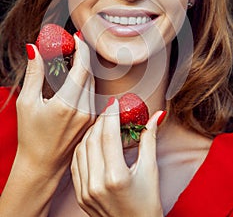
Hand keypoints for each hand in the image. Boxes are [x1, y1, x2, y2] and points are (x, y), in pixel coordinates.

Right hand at [16, 35, 95, 175]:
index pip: (83, 68)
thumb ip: (34, 73)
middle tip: (72, 46)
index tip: (76, 38)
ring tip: (71, 61)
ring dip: (84, 70)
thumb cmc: (31, 136)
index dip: (82, 50)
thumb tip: (34, 49)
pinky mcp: (92, 121)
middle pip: (90, 73)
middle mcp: (84, 109)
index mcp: (67, 103)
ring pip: (93, 84)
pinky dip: (85, 83)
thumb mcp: (27, 102)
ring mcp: (90, 116)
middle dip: (83, 57)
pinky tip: (75, 80)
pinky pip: (93, 95)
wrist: (43, 165)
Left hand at [71, 99, 163, 216]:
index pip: (109, 135)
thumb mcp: (150, 170)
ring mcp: (85, 190)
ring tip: (103, 123)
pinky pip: (77, 162)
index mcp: (116, 177)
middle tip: (110, 110)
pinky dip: (84, 147)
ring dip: (91, 132)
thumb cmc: (147, 204)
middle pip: (94, 139)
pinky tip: (93, 140)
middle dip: (102, 120)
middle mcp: (97, 183)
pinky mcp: (80, 194)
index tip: (115, 102)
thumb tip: (157, 115)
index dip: (111, 114)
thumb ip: (150, 139)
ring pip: (82, 148)